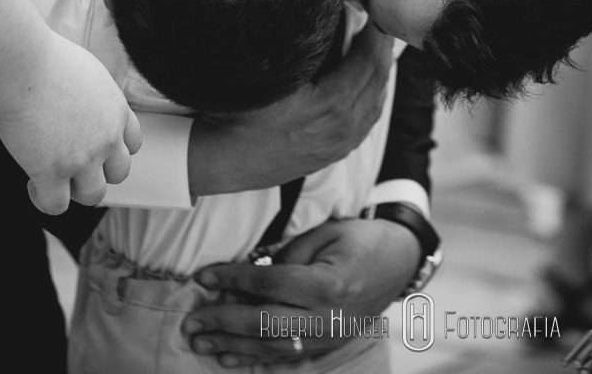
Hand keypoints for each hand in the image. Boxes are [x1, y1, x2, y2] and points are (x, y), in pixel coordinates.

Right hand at [0, 29, 142, 213]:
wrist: (21, 65)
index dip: (111, 148)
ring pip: (93, 195)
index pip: (132, 144)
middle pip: (118, 173)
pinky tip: (31, 183)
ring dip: (74, 191)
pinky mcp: (52, 173)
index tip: (88, 143)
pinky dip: (44, 200)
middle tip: (69, 163)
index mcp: (117, 111)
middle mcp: (107, 138)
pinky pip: (56, 206)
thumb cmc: (43, 57)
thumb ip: (91, 93)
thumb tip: (76, 97)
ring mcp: (82, 159)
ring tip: (51, 178)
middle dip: (96, 172)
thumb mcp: (86, 70)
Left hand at [185, 217, 421, 364]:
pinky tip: (229, 357)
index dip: (233, 280)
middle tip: (192, 322)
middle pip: (265, 323)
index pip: (269, 284)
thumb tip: (245, 276)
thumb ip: (287, 255)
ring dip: (232, 346)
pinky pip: (286, 356)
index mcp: (327, 284)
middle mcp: (327, 317)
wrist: (400, 260)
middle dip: (224, 322)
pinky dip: (255, 358)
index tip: (203, 277)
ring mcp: (328, 336)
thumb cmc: (360, 239)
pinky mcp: (328, 345)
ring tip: (200, 343)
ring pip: (272, 346)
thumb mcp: (325, 233)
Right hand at [188, 28, 393, 195]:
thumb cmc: (238, 115)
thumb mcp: (267, 75)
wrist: (222, 159)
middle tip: (377, 23)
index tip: (372, 11)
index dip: (373, 33)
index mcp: (332, 104)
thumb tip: (318, 15)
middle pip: (378, 78)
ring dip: (379, 72)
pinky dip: (373, 97)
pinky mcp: (334, 153)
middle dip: (380, 48)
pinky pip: (367, 121)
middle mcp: (343, 126)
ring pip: (377, 102)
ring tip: (374, 47)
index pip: (368, 60)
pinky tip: (367, 85)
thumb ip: (297, 45)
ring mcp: (340, 144)